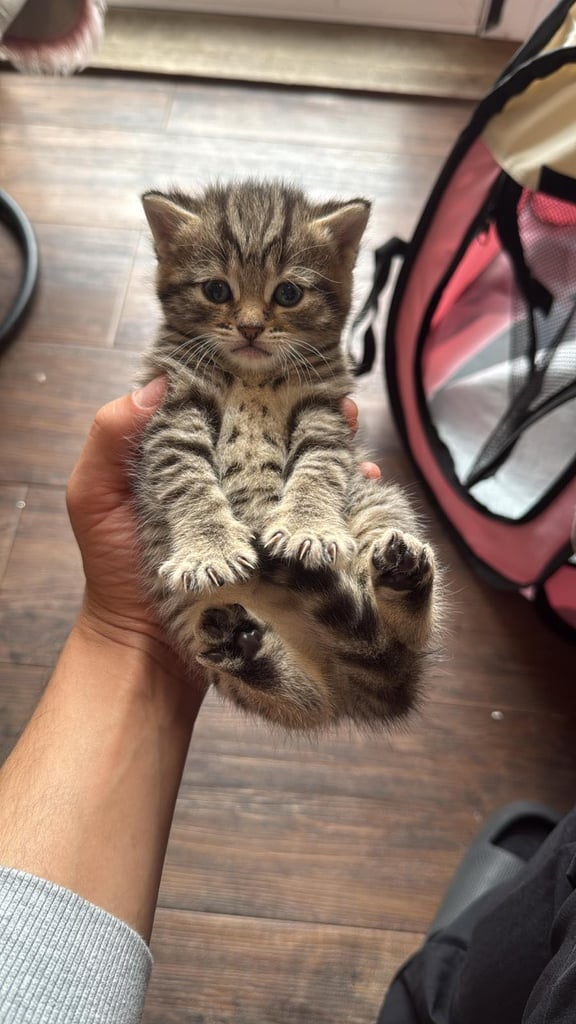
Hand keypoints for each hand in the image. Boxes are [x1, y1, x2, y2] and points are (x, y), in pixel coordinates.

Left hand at [66, 383, 380, 653]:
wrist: (145, 644)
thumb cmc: (114, 567)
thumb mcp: (96, 496)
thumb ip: (111, 438)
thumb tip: (157, 383)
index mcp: (188, 456)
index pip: (226, 406)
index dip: (254, 379)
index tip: (285, 361)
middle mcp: (228, 477)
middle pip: (275, 430)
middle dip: (307, 408)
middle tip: (335, 396)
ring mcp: (257, 512)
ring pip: (302, 465)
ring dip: (331, 444)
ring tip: (350, 426)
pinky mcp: (279, 546)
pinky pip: (317, 513)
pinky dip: (343, 495)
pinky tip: (364, 481)